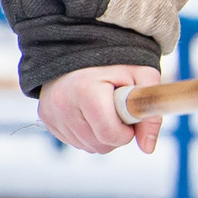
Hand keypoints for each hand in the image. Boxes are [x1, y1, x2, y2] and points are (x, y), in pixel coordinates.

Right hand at [37, 64, 164, 154]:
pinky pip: (76, 142)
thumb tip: (148, 148)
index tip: (130, 116)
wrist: (83, 50)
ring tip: (104, 109)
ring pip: (89, 147)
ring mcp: (51, 113)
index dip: (127, 132)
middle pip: (100, 145)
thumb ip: (150, 111)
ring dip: (103, 136)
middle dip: (116, 134)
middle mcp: (62, 104)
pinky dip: (89, 134)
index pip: (109, 134)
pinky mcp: (46, 119)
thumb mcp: (142, 77)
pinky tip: (90, 113)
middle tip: (118, 110)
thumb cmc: (116, 63)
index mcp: (85, 90)